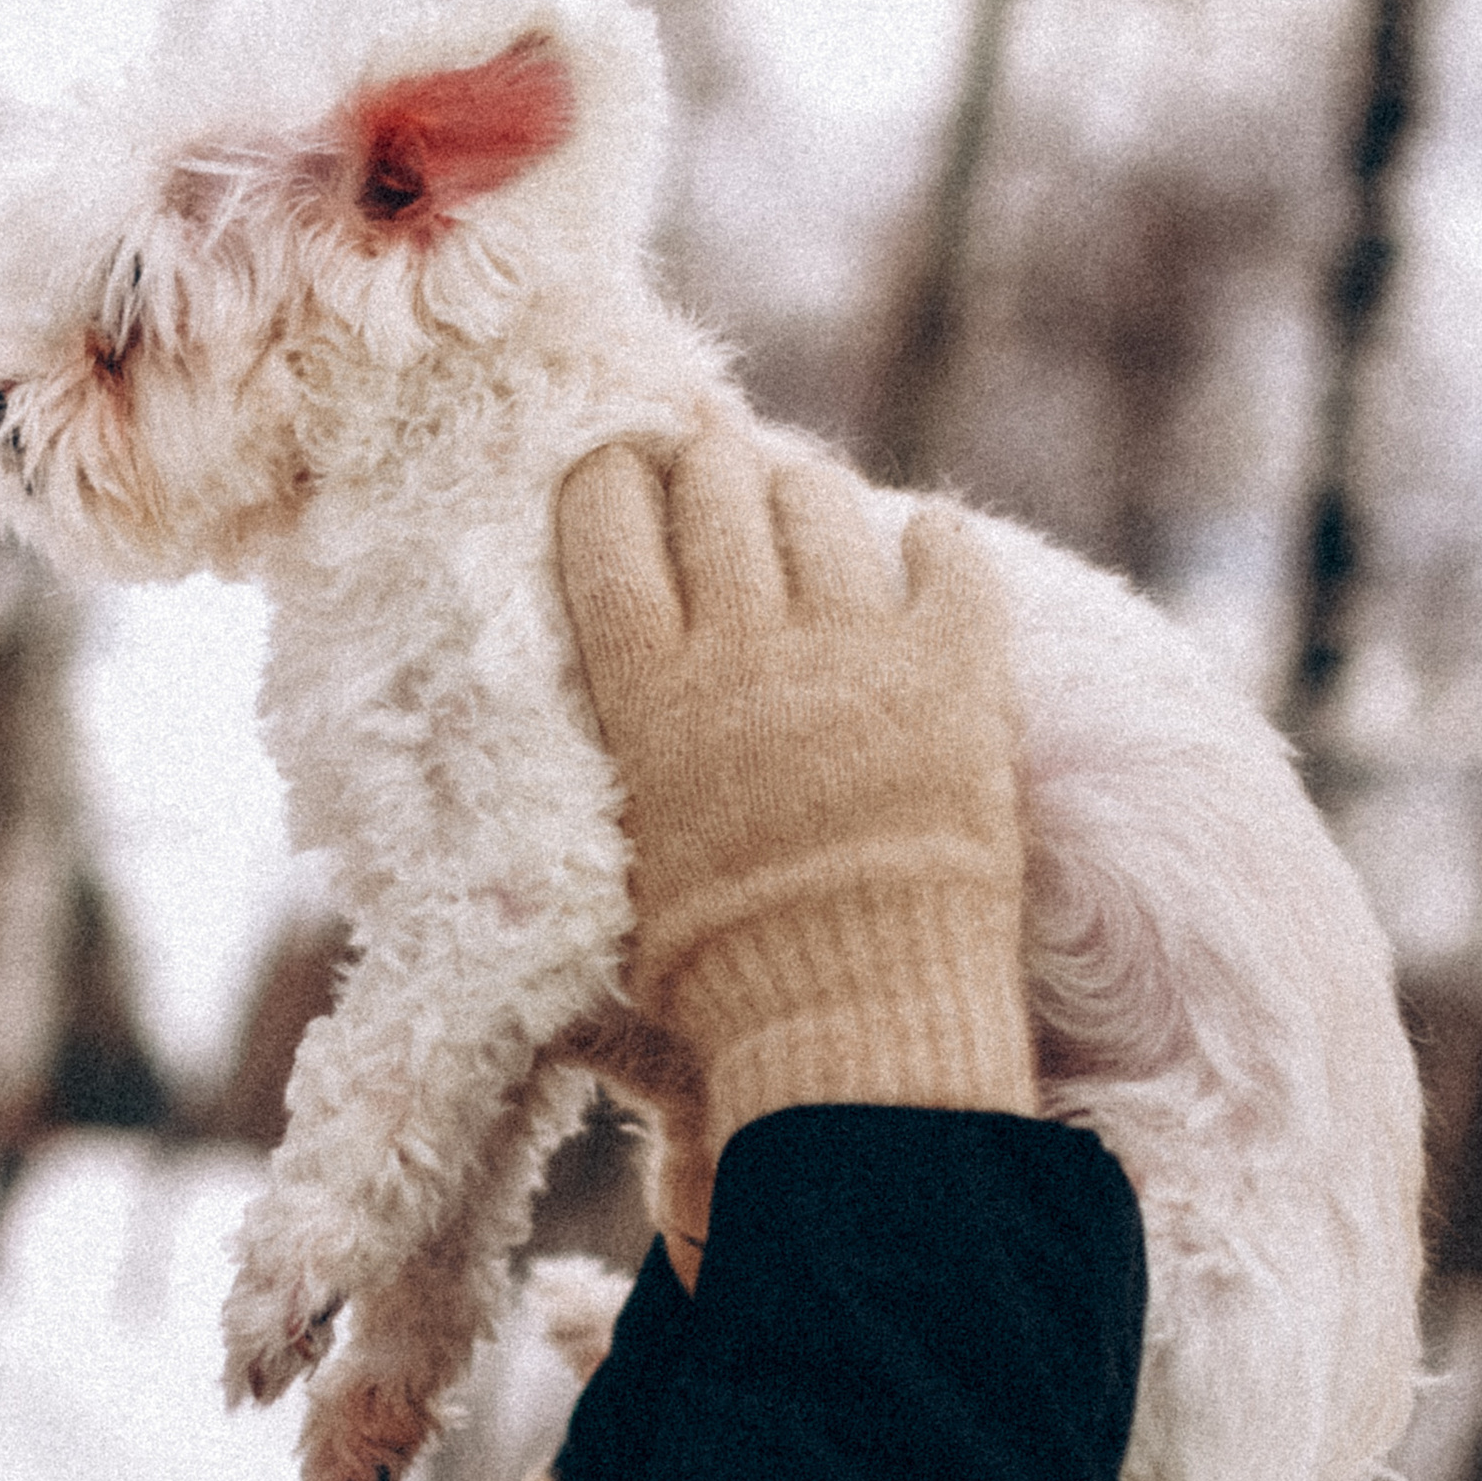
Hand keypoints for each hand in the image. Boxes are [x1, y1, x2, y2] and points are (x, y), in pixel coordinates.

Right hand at [555, 419, 1033, 1275]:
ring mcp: (855, 652)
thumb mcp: (617, 887)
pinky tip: (926, 534)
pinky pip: (948, 556)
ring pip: (818, 501)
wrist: (858, 1024)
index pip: (606, 525)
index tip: (614, 463)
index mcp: (647, 696)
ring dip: (801, 486)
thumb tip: (525, 795)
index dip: (608, 475)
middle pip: (711, 488)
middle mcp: (744, 648)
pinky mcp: (956, 672)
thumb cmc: (719, 983)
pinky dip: (935, 536)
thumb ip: (593, 800)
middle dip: (703, 457)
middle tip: (704, 456)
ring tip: (799, 494)